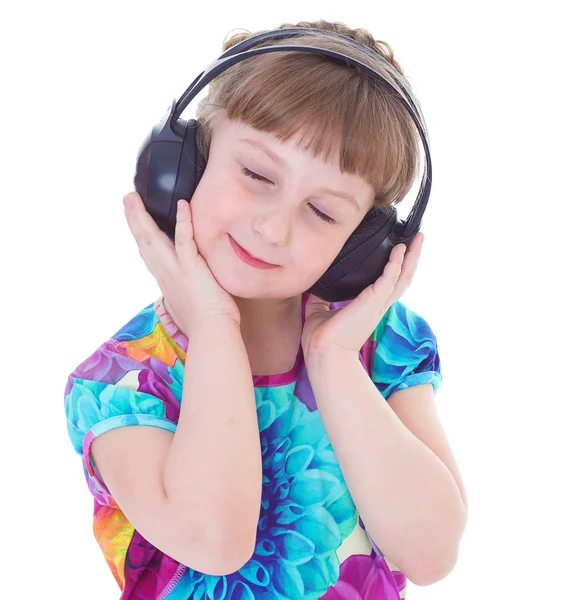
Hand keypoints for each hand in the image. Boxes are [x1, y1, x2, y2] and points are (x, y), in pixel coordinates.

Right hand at [123, 191, 240, 333]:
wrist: (211, 333)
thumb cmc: (206, 324)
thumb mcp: (188, 305)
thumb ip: (184, 292)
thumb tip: (186, 292)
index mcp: (165, 281)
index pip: (148, 254)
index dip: (139, 236)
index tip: (133, 221)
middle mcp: (165, 273)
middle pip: (144, 242)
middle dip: (134, 219)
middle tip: (127, 199)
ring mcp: (176, 269)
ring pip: (154, 238)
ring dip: (143, 216)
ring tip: (134, 198)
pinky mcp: (192, 268)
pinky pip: (185, 240)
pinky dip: (183, 221)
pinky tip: (182, 204)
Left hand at [301, 233, 424, 360]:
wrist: (323, 352)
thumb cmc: (322, 337)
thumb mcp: (320, 310)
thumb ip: (322, 297)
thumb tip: (315, 284)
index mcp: (369, 306)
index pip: (390, 283)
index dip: (398, 267)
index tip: (402, 250)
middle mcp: (379, 304)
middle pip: (404, 277)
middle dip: (413, 257)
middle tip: (419, 238)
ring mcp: (379, 304)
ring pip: (404, 276)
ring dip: (413, 256)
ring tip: (419, 237)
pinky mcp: (374, 302)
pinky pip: (390, 278)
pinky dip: (395, 262)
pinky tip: (399, 248)